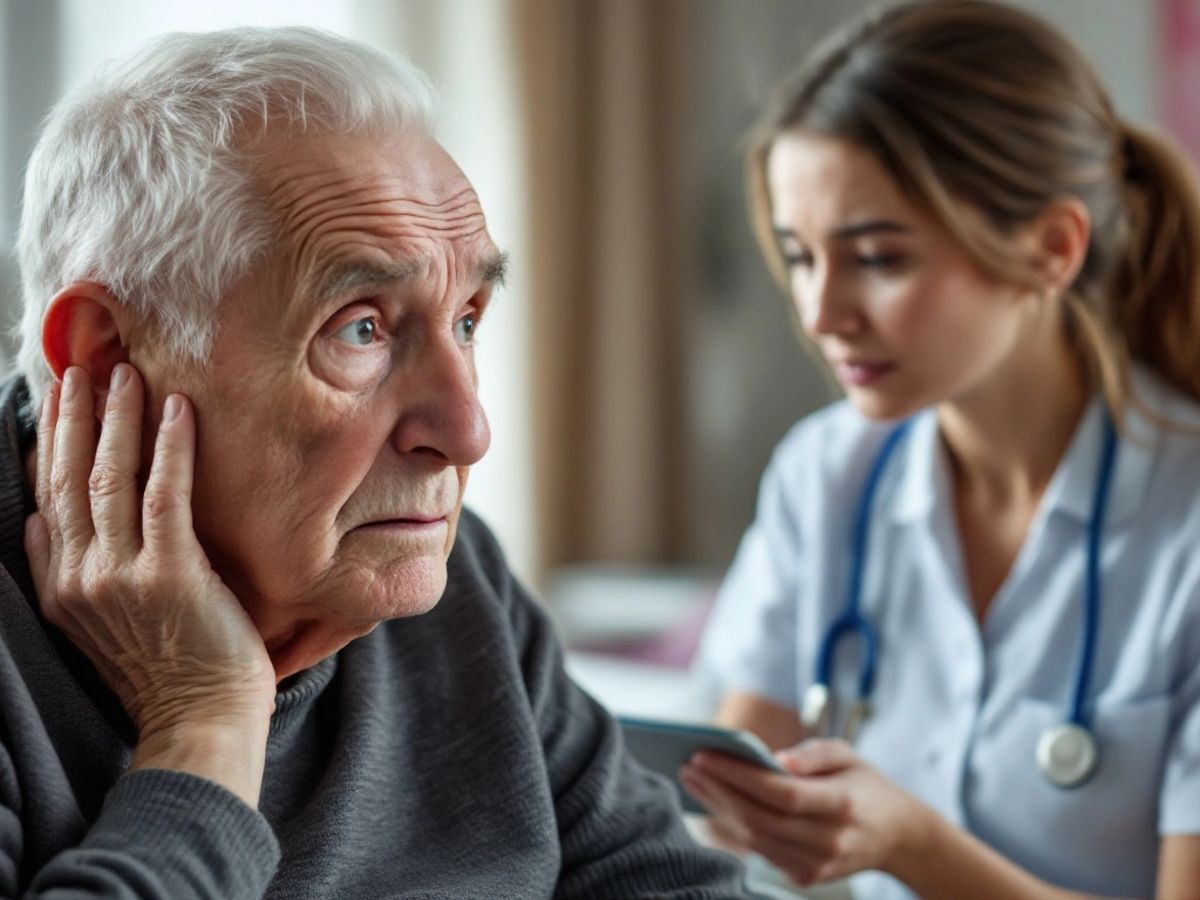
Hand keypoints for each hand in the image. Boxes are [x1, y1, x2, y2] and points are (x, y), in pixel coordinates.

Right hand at [24, 365, 275, 760]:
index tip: (59, 399)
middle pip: (69, 478)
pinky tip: (177, 408)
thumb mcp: (92, 624)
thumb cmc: (164, 670)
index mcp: (60, 587)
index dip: (51, 443)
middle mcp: (81, 577)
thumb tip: (39, 523)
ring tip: (126, 374)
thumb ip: (64, 573)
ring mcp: (123, 575)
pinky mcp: (171, 574)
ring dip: (118, 419)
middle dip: (74, 417)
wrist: (200, 720)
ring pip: (111, 477)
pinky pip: (166, 494)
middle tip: (83, 368)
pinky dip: (171, 446)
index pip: (46, 498)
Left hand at [680, 739, 935, 886]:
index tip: (704, 754)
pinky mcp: (805, 877)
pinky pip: (760, 850)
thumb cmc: (866, 786)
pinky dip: (733, 825)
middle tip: (688, 764)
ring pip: (754, 839)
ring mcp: (817, 865)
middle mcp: (830, 840)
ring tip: (693, 779)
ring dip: (718, 808)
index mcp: (843, 806)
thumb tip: (772, 759)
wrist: (899, 837)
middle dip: (718, 791)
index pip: (782, 793)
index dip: (739, 776)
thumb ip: (812, 754)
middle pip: (760, 818)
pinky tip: (714, 802)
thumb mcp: (849, 755)